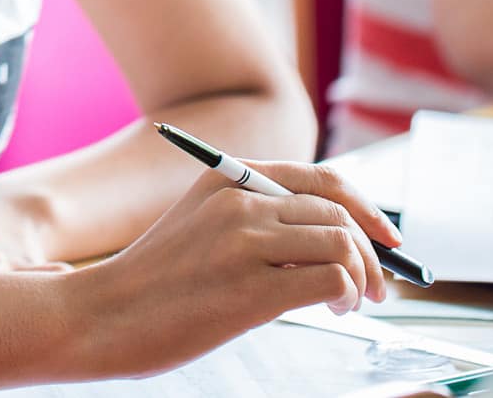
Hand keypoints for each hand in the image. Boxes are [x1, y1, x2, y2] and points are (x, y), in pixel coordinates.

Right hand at [65, 160, 399, 379]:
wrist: (103, 313)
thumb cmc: (155, 280)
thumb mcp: (202, 225)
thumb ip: (255, 218)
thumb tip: (336, 238)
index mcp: (228, 178)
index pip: (322, 180)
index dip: (367, 209)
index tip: (390, 239)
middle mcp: (239, 201)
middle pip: (339, 214)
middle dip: (373, 253)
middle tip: (376, 288)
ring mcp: (245, 241)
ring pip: (342, 244)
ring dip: (362, 278)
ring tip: (348, 303)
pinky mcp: (252, 287)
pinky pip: (330, 280)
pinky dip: (343, 296)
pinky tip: (328, 310)